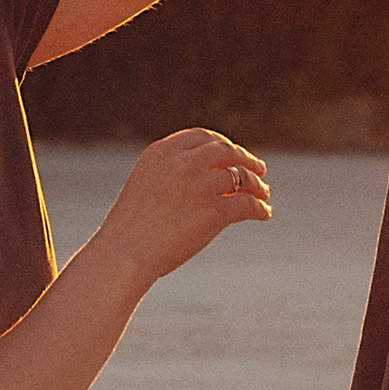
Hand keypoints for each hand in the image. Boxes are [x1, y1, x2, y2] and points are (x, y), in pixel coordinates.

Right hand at [96, 130, 272, 285]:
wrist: (124, 252)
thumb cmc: (130, 229)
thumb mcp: (146, 187)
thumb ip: (171, 176)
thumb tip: (206, 182)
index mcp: (162, 152)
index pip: (201, 137)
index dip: (222, 144)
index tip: (231, 153)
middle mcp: (183, 162)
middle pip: (226, 151)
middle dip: (245, 158)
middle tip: (258, 168)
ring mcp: (201, 185)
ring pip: (241, 177)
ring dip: (256, 185)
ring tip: (263, 193)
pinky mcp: (215, 210)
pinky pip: (247, 204)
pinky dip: (259, 208)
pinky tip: (263, 214)